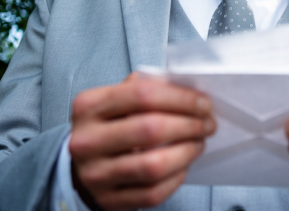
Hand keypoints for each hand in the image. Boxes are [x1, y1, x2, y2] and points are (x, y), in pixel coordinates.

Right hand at [69, 73, 215, 209]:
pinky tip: (183, 165)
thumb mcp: (115, 100)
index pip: (142, 94)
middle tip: (207, 124)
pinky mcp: (108, 200)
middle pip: (150, 129)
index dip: (180, 98)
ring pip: (153, 165)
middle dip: (189, 125)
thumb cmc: (107, 126)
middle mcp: (86, 140)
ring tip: (198, 143)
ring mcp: (95, 174)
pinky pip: (152, 192)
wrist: (80, 164)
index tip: (203, 103)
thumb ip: (145, 89)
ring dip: (186, 152)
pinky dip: (176, 178)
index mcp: (88, 106)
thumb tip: (187, 90)